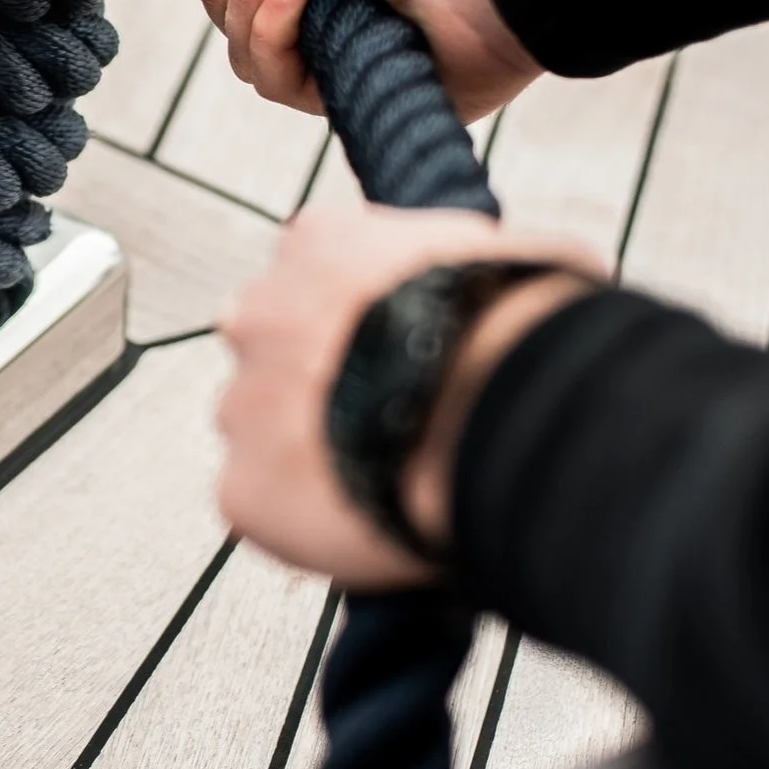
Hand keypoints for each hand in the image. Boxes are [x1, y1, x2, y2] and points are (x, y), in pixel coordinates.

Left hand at [214, 204, 602, 588]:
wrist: (500, 413)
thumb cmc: (524, 335)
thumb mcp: (512, 262)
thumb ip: (475, 266)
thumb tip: (509, 287)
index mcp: (320, 243)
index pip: (317, 277)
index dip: (362, 325)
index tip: (398, 356)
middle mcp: (260, 312)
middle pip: (274, 352)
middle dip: (318, 385)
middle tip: (388, 422)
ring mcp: (243, 402)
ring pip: (262, 435)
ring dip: (310, 455)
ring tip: (389, 479)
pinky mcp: (244, 489)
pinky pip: (265, 512)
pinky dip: (307, 525)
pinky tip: (370, 524)